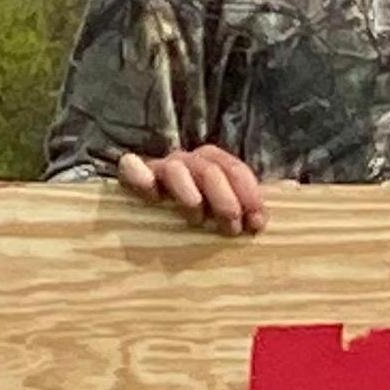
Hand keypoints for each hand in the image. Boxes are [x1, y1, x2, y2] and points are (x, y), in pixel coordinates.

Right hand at [116, 144, 268, 234]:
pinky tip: (153, 196)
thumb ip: (240, 214)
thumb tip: (257, 224)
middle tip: (231, 229)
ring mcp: (162, 167)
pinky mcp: (133, 176)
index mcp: (214, 164)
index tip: (256, 224)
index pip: (236, 170)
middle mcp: (189, 161)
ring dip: (190, 195)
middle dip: (225, 200)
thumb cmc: (197, 223)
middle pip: (210, 169)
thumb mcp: (221, 218)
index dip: (250, 195)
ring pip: (177, 170)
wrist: (150, 225)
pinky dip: (141, 177)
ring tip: (196, 218)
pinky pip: (132, 167)